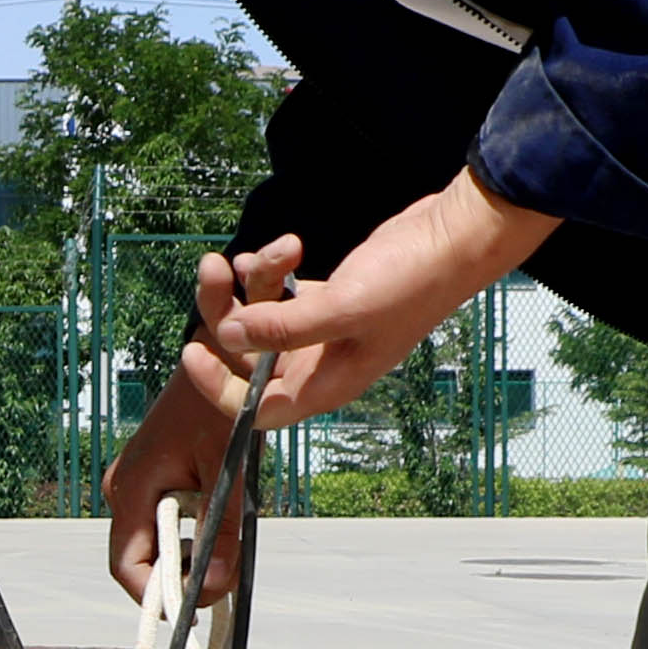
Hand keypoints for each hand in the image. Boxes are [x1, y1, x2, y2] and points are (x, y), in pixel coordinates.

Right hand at [100, 360, 244, 603]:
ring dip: (191, 554)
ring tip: (227, 537)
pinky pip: (167, 524)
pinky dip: (194, 533)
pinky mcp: (155, 480)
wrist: (224, 359)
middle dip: (181, 577)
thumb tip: (213, 588)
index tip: (195, 608)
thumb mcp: (229, 474)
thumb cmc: (222, 408)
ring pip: (158, 544)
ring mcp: (138, 485)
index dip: (157, 597)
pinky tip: (220, 516)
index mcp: (134, 489)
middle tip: (225, 572)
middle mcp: (127, 490)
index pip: (128, 567)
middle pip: (142, 561)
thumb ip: (222, 534)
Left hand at [198, 171, 561, 415]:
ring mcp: (323, 330)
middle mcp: (320, 363)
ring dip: (252, 281)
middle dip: (225, 313)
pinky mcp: (329, 297)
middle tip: (214, 269)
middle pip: (248, 356)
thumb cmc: (410, 281)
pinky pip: (279, 292)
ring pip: (261, 316)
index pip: (256, 409)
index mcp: (326, 384)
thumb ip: (283, 327)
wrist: (454, 239)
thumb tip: (229, 337)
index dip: (219, 389)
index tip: (194, 352)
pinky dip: (271, 271)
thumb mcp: (342, 307)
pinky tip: (283, 250)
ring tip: (276, 249)